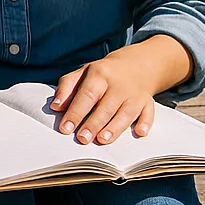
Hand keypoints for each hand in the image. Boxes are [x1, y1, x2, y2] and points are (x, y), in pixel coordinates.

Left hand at [50, 44, 167, 144]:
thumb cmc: (102, 73)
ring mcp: (135, 93)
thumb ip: (67, 87)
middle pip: (106, 106)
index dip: (76, 112)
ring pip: (126, 112)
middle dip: (93, 124)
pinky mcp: (147, 102)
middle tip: (82, 138)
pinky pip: (149, 112)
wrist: (135, 64)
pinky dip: (146, 122)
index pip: (87, 95)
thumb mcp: (82, 73)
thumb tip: (56, 106)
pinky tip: (140, 132)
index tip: (65, 128)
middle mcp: (118, 84)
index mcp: (100, 74)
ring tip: (102, 140)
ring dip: (115, 127)